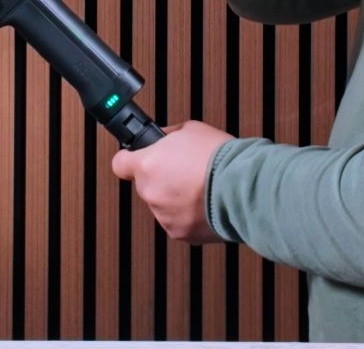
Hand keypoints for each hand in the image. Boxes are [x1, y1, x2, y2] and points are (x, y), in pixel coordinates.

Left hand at [111, 120, 233, 243]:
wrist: (243, 187)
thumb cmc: (221, 158)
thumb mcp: (191, 130)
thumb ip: (168, 136)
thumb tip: (162, 139)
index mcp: (147, 165)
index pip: (119, 164)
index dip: (129, 160)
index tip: (134, 160)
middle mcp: (150, 192)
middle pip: (145, 185)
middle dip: (161, 178)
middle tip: (183, 171)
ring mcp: (163, 215)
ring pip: (162, 204)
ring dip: (174, 198)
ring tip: (199, 188)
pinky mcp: (180, 232)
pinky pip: (177, 221)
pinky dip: (188, 215)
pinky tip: (204, 203)